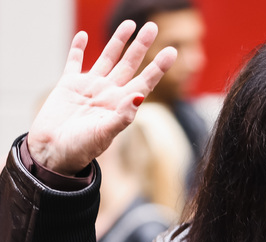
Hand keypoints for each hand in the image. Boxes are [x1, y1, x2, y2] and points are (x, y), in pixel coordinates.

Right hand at [28, 20, 176, 175]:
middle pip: (129, 64)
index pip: (145, 82)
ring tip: (129, 24)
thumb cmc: (81, 149)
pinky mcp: (68, 85)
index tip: (172, 51)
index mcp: (121, 105)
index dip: (158, 67)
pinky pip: (74, 62)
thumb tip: (139, 96)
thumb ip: (122, 116)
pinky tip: (83, 35)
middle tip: (153, 26)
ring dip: (117, 41)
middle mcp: (109, 93)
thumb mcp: (104, 134)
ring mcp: (89, 88)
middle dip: (141, 46)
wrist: (52, 153)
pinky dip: (78, 48)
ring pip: (107, 58)